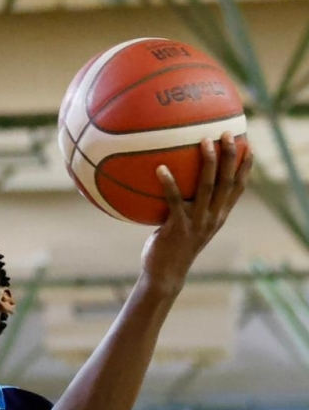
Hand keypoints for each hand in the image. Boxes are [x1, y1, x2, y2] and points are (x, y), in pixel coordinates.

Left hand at [142, 133, 252, 294]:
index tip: (248, 145)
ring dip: (208, 163)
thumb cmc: (171, 249)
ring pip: (207, 188)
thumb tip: (175, 184)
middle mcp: (212, 218)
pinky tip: (160, 168)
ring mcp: (197, 223)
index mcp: (218, 217)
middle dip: (230, 156)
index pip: (238, 188)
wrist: (164, 275)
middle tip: (226, 134)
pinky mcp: (178, 227)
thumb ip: (188, 208)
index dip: (245, 167)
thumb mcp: (186, 226)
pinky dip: (169, 183)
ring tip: (203, 141)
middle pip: (227, 182)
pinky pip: (174, 200)